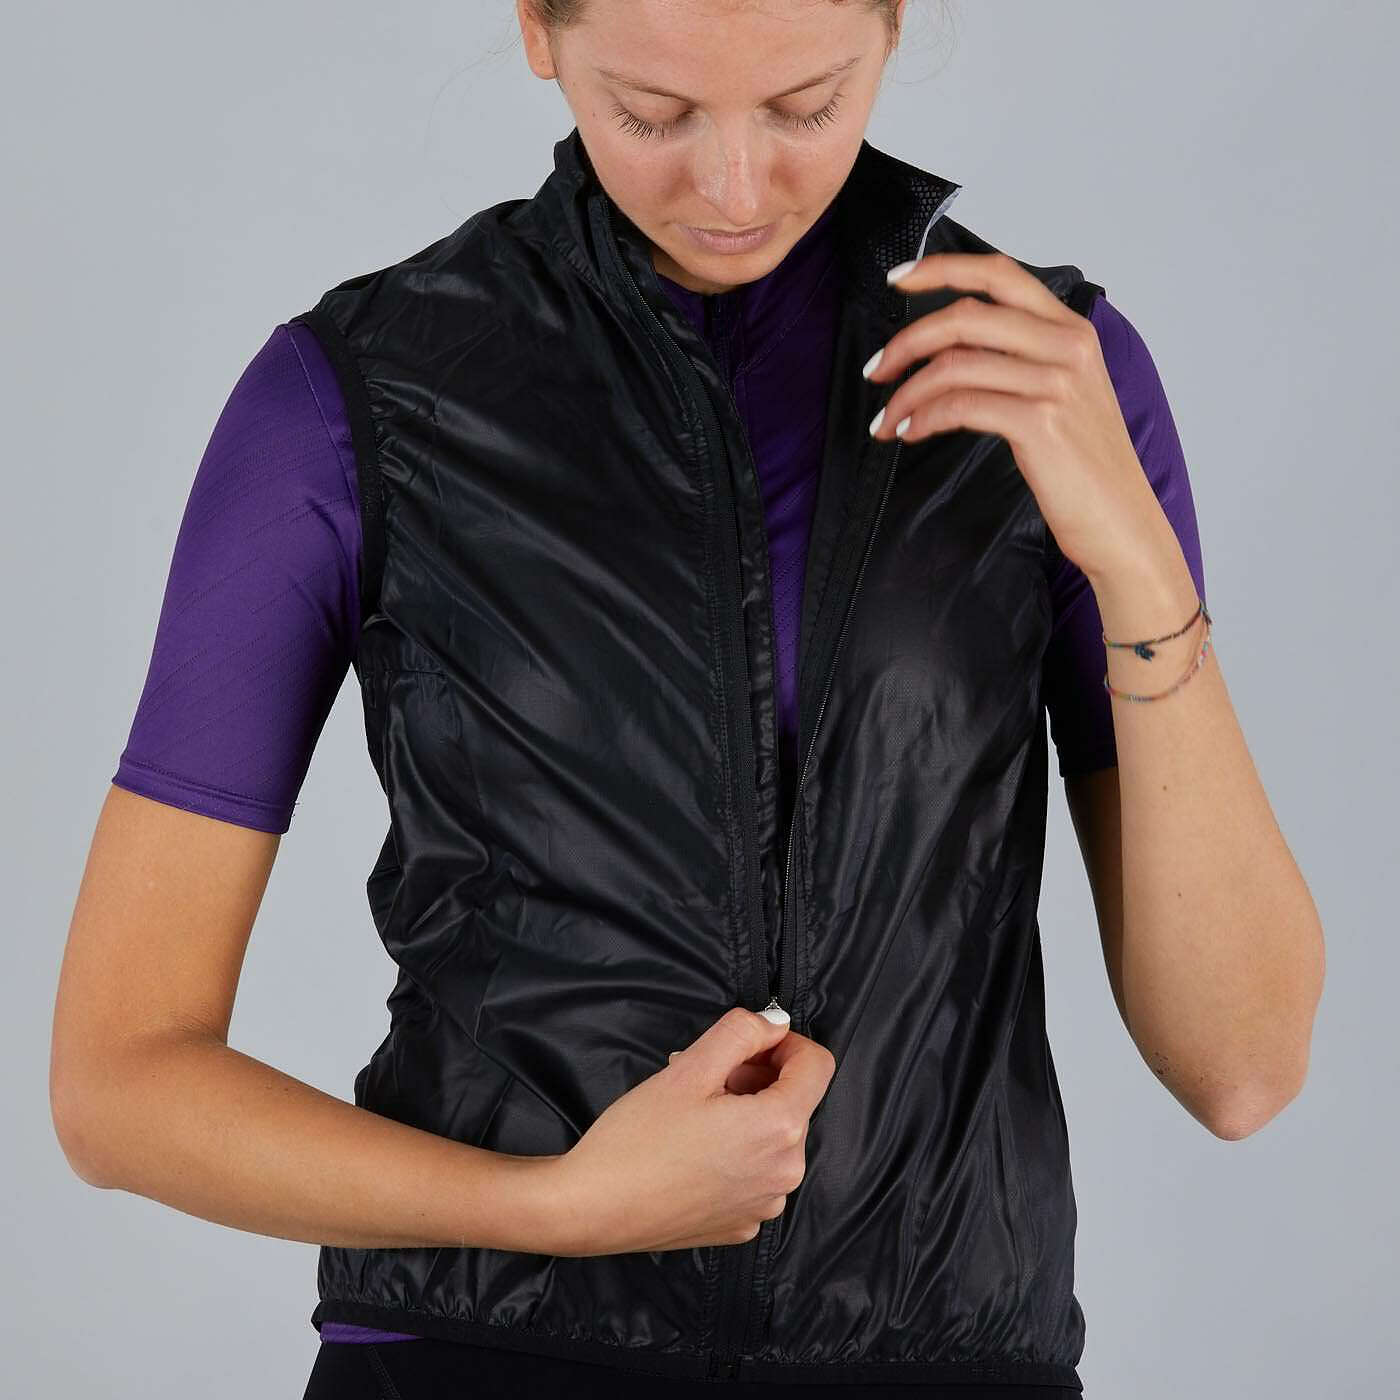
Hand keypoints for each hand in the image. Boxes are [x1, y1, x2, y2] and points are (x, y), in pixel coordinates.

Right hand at [547, 1006, 837, 1256]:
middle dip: (757, 1078)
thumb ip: (742, 1033)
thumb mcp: (690, 1068)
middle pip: (794, 1101)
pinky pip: (755, 1174)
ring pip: (774, 1138)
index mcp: (780, 1128)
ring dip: (745, 1114)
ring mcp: (765, 1205)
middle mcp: (785, 1172)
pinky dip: (735, 1152)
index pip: (817, 1066)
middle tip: (704, 1076)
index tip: (748, 1043)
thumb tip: (776, 1023)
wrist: (592, 1209)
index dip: (785, 1042)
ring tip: (692, 1111)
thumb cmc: (636, 1138)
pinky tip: (691, 1150)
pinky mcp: (742, 1226)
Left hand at [866, 251, 1168, 580]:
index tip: (898, 280)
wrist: (1121, 521)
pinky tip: (911, 432)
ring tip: (887, 420)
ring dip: (906, 393)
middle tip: (876, 370)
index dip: (941, 270)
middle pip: (965, 317)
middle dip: (906, 342)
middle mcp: (1067, 346)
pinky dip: (923, 418)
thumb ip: (1023, 358)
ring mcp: (1055, 383)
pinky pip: (960, 406)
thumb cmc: (1084, 465)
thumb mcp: (1064, 393)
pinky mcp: (1040, 422)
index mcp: (1071, 329)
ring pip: (954, 365)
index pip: (999, 274)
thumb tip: (952, 347)